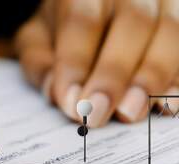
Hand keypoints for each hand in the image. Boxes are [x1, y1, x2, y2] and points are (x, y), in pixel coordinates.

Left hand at [15, 0, 178, 126]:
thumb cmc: (62, 24)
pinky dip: (178, 79)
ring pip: (170, 32)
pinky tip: (168, 105)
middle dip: (114, 75)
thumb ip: (40, 62)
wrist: (88, 5)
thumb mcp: (37, 37)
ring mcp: (163, 1)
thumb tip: (55, 93)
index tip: (71, 104)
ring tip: (130, 112)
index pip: (82, 22)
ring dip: (151, 78)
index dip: (76, 65)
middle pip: (133, 24)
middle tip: (98, 114)